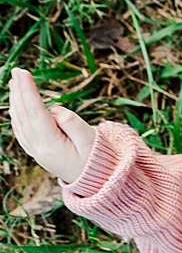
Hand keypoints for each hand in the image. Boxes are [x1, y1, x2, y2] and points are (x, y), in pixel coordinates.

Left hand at [8, 68, 95, 182]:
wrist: (96, 181)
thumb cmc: (97, 159)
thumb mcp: (91, 140)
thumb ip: (73, 123)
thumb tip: (55, 110)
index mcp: (52, 146)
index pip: (36, 113)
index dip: (28, 91)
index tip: (23, 73)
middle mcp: (39, 149)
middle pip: (23, 116)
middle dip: (19, 91)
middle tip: (17, 71)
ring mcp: (35, 151)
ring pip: (19, 122)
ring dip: (15, 101)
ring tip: (14, 82)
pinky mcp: (37, 151)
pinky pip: (21, 130)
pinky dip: (17, 114)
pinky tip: (16, 103)